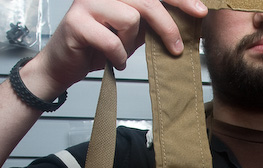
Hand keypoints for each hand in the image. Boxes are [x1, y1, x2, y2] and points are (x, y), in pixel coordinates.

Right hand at [25, 0, 207, 97]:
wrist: (63, 66)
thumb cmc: (98, 47)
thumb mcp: (132, 32)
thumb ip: (152, 22)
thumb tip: (186, 19)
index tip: (200, 12)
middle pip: (146, 1)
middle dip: (166, 27)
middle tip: (176, 48)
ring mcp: (87, 2)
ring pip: (130, 19)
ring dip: (130, 44)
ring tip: (119, 52)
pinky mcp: (76, 21)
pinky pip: (112, 41)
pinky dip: (117, 57)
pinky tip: (112, 60)